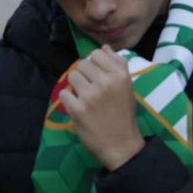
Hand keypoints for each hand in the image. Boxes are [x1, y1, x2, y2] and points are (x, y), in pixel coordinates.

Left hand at [59, 48, 144, 171]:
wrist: (120, 143)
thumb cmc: (124, 113)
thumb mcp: (127, 86)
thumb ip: (118, 65)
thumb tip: (104, 48)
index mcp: (120, 75)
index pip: (97, 54)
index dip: (94, 62)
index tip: (97, 74)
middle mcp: (106, 82)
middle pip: (83, 64)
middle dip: (84, 73)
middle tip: (90, 87)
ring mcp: (90, 95)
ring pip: (72, 76)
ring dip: (75, 85)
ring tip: (84, 96)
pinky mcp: (77, 109)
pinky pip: (64, 93)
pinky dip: (68, 99)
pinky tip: (77, 106)